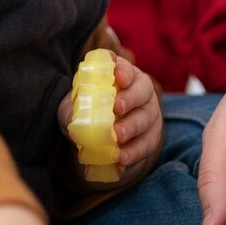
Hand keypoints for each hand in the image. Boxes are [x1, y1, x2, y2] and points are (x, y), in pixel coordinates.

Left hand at [57, 53, 162, 177]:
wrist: (95, 135)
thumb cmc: (86, 111)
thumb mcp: (75, 107)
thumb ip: (74, 109)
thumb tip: (75, 118)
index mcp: (122, 75)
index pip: (125, 67)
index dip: (124, 70)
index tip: (118, 77)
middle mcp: (140, 90)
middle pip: (142, 91)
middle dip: (130, 99)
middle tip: (116, 108)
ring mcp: (149, 113)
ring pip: (148, 118)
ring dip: (133, 127)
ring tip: (118, 137)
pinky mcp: (151, 136)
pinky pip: (147, 143)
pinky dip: (135, 151)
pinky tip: (122, 157)